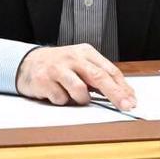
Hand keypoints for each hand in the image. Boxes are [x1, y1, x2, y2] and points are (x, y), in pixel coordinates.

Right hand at [15, 44, 135, 109]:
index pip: (109, 70)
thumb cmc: (60, 66)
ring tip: (73, 95)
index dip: (122, 86)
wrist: (28, 62)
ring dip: (80, 99)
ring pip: (79, 91)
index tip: (131, 99)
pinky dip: (62, 100)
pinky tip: (57, 92)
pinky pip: (61, 99)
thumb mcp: (81, 64)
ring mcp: (57, 68)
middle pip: (99, 77)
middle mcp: (72, 58)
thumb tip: (122, 94)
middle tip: (125, 106)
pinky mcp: (43, 80)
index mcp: (85, 52)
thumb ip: (98, 76)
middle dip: (115, 94)